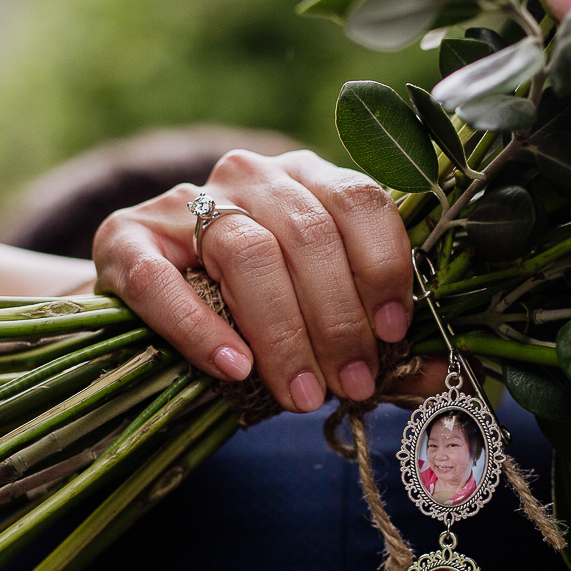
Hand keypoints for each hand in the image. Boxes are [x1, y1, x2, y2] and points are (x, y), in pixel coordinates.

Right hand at [92, 150, 413, 412]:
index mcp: (308, 180)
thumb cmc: (250, 310)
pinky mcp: (125, 238)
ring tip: (301, 394)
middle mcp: (250, 175)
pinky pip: (164, 280)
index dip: (383, 266)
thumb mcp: (319, 317)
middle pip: (307, 235)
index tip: (394, 332)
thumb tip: (445, 378)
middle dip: (337, 319)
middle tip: (351, 384)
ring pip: (246, 252)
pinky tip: (232, 368)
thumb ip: (377, 342)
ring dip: (282, 332)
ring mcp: (182, 201)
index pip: (360, 201)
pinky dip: (200, 327)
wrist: (146, 302)